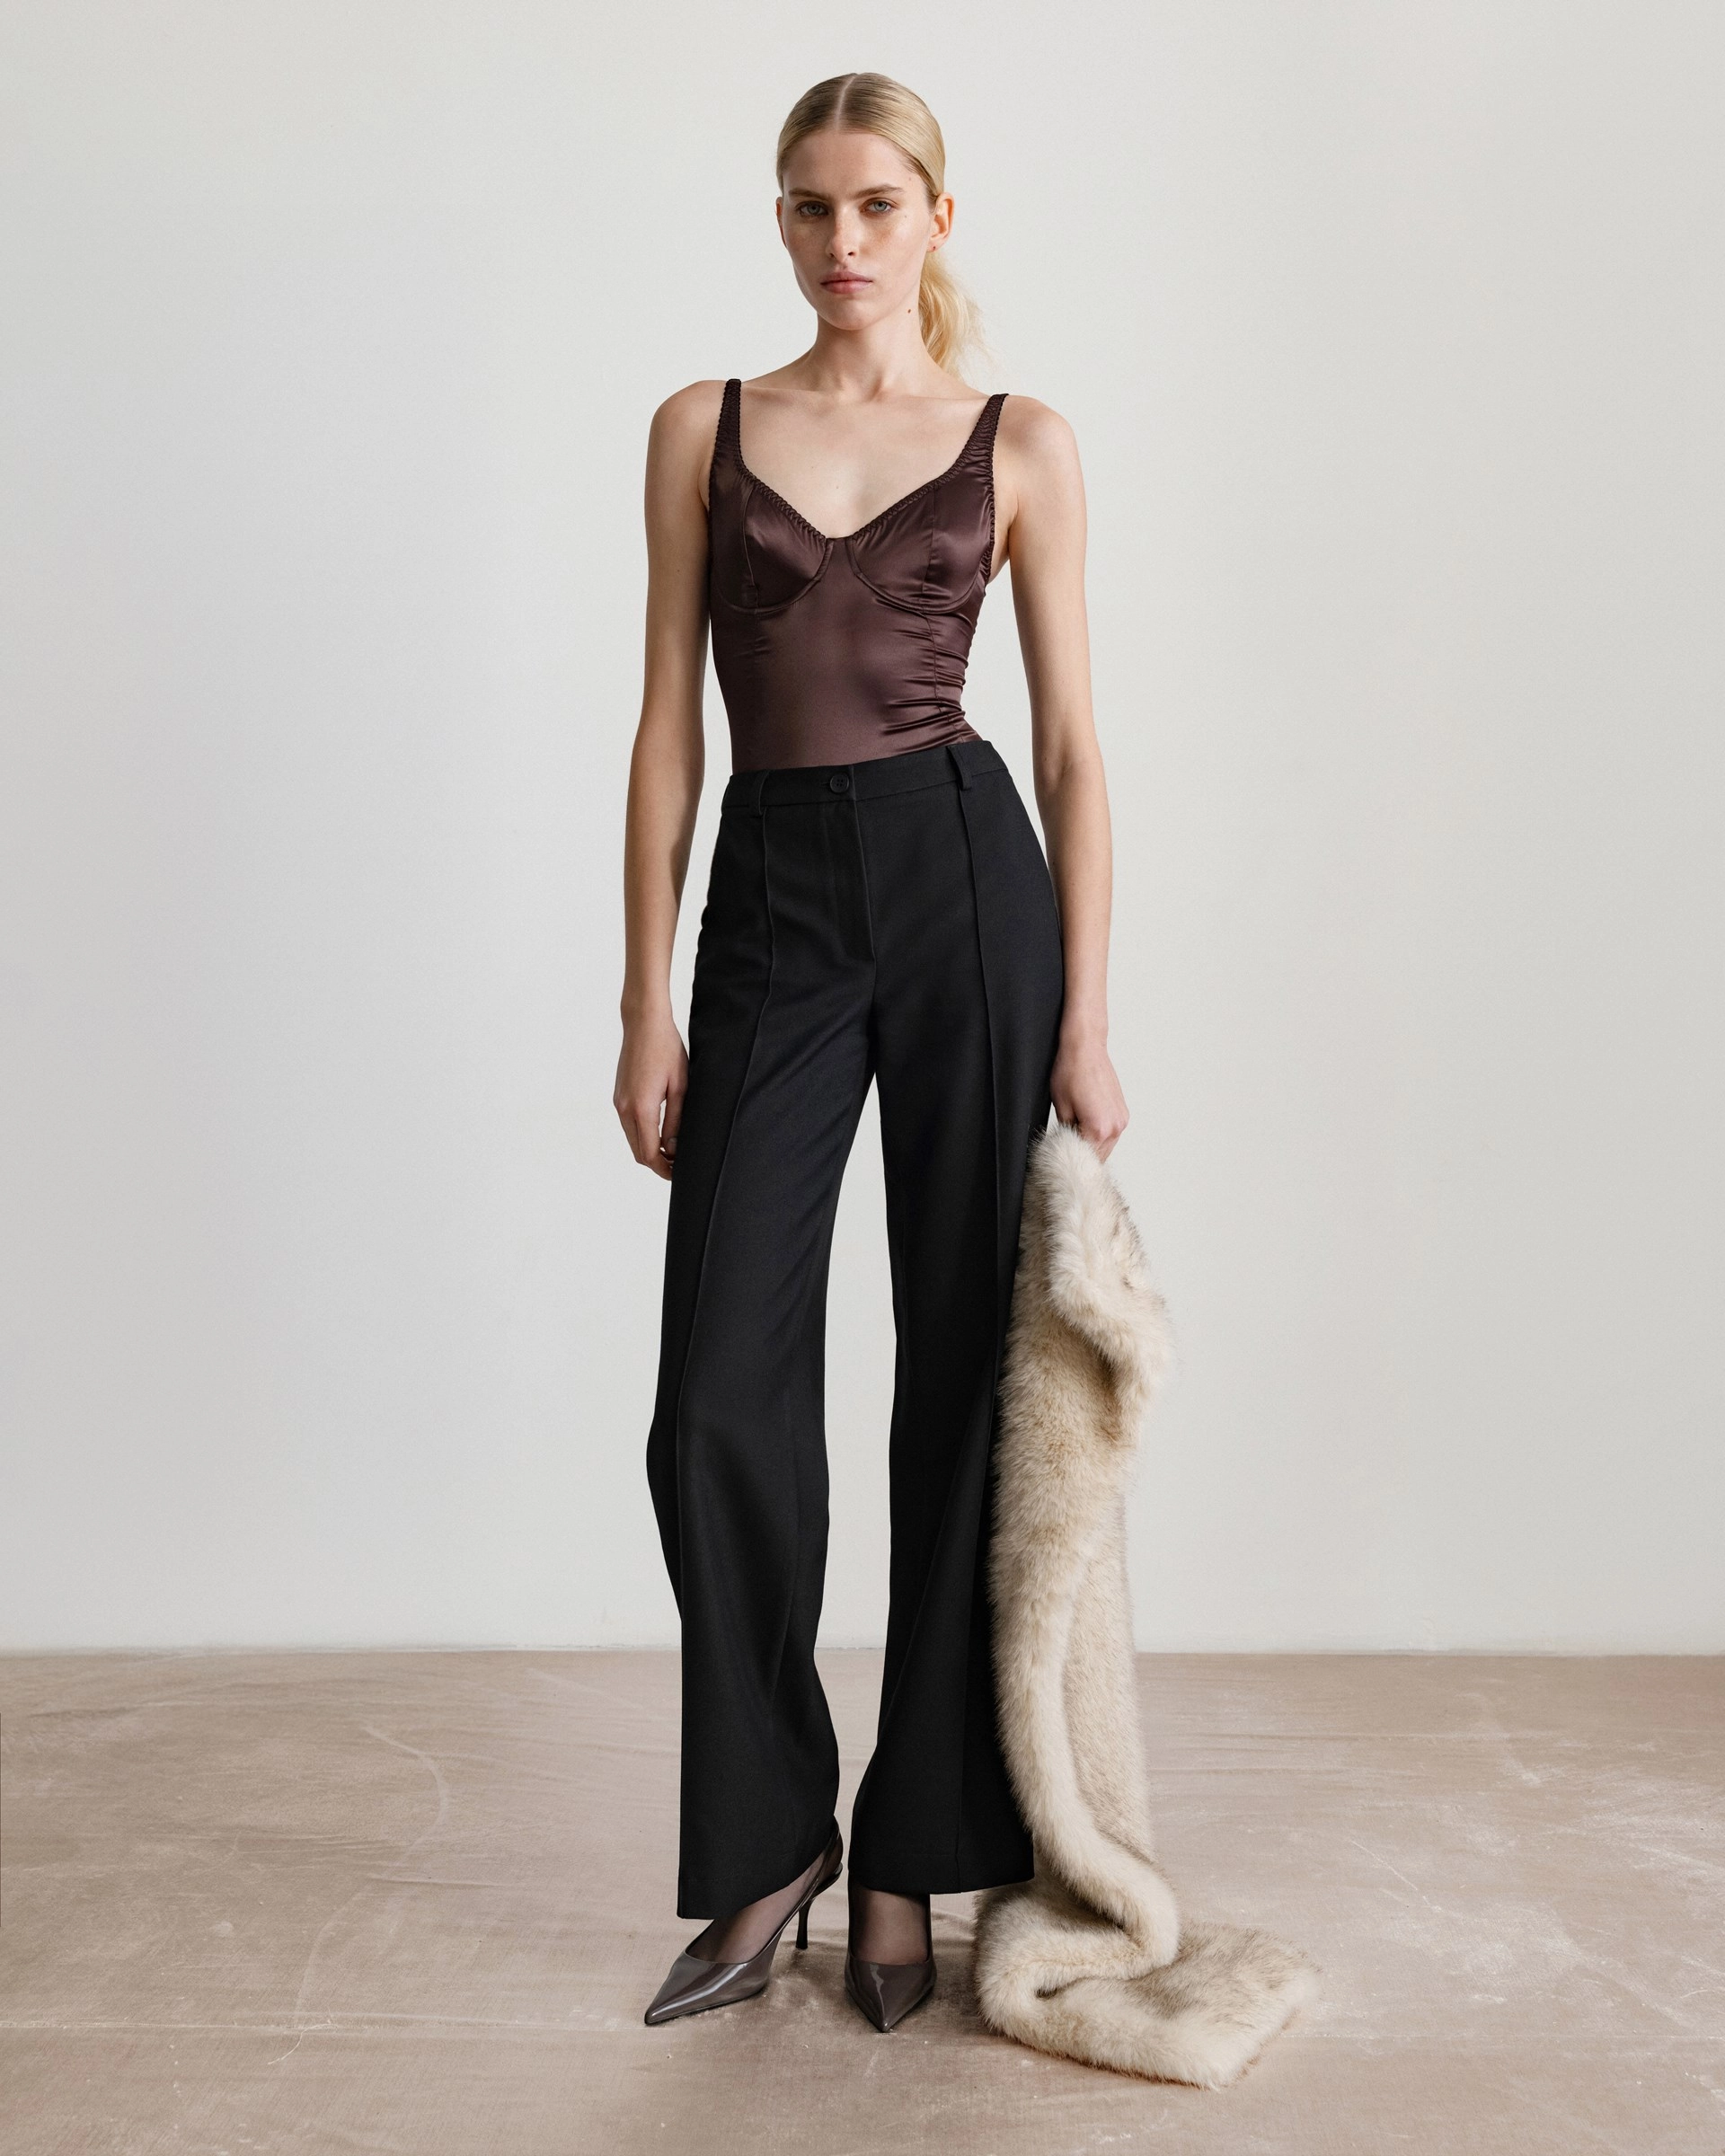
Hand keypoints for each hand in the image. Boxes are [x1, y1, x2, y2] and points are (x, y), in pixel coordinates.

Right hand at [614, 1006, 687, 1179]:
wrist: (644, 1024)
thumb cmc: (667, 1050)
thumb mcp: (681, 1087)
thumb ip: (676, 1120)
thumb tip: (673, 1148)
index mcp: (641, 1108)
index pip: (648, 1154)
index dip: (663, 1169)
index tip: (679, 1173)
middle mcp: (624, 1108)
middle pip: (637, 1152)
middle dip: (656, 1163)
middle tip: (679, 1166)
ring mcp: (618, 1102)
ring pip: (632, 1140)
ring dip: (649, 1149)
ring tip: (672, 1150)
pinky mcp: (619, 1095)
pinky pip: (628, 1125)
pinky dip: (642, 1135)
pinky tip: (660, 1132)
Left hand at [1049, 1022, 1127, 1162]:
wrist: (1085, 1048)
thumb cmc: (1070, 1071)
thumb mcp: (1061, 1108)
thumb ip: (1068, 1133)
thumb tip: (1069, 1145)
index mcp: (1099, 1129)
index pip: (1085, 1159)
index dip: (1071, 1159)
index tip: (1061, 1158)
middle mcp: (1115, 1126)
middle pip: (1099, 1156)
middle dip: (1083, 1154)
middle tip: (1066, 1148)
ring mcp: (1121, 1119)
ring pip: (1106, 1146)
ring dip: (1092, 1145)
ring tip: (1075, 1134)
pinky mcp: (1122, 1111)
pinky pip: (1111, 1133)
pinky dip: (1099, 1134)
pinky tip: (1086, 1124)